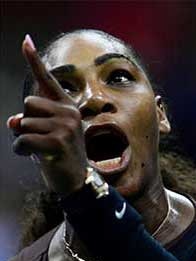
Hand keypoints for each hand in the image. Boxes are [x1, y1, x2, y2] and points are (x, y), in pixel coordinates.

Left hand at [7, 35, 86, 196]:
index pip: (47, 79)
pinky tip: (37, 158)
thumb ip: (28, 121)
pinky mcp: (57, 143)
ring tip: (42, 150)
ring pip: (22, 123)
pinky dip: (21, 150)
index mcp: (67, 107)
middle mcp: (69, 112)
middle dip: (25, 122)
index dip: (34, 60)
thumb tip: (14, 121)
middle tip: (41, 139)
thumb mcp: (43, 133)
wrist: (76, 180)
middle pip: (27, 104)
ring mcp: (65, 127)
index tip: (25, 40)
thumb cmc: (59, 154)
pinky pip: (22, 140)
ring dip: (23, 139)